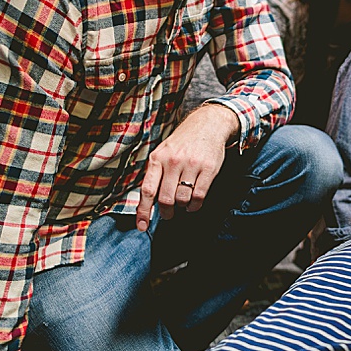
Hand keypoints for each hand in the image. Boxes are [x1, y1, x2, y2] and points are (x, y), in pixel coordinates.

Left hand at [136, 105, 238, 231]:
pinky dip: (195, 205)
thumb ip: (156, 173)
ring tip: (183, 204)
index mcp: (157, 158)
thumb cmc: (183, 142)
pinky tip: (193, 203)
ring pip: (183, 199)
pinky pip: (199, 196)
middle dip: (167, 212)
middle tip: (168, 214)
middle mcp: (173, 161)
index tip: (142, 226)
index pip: (147, 190)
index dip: (143, 211)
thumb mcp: (163, 152)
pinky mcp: (208, 168)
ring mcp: (191, 165)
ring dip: (182, 207)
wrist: (207, 124)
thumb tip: (149, 201)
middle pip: (166, 199)